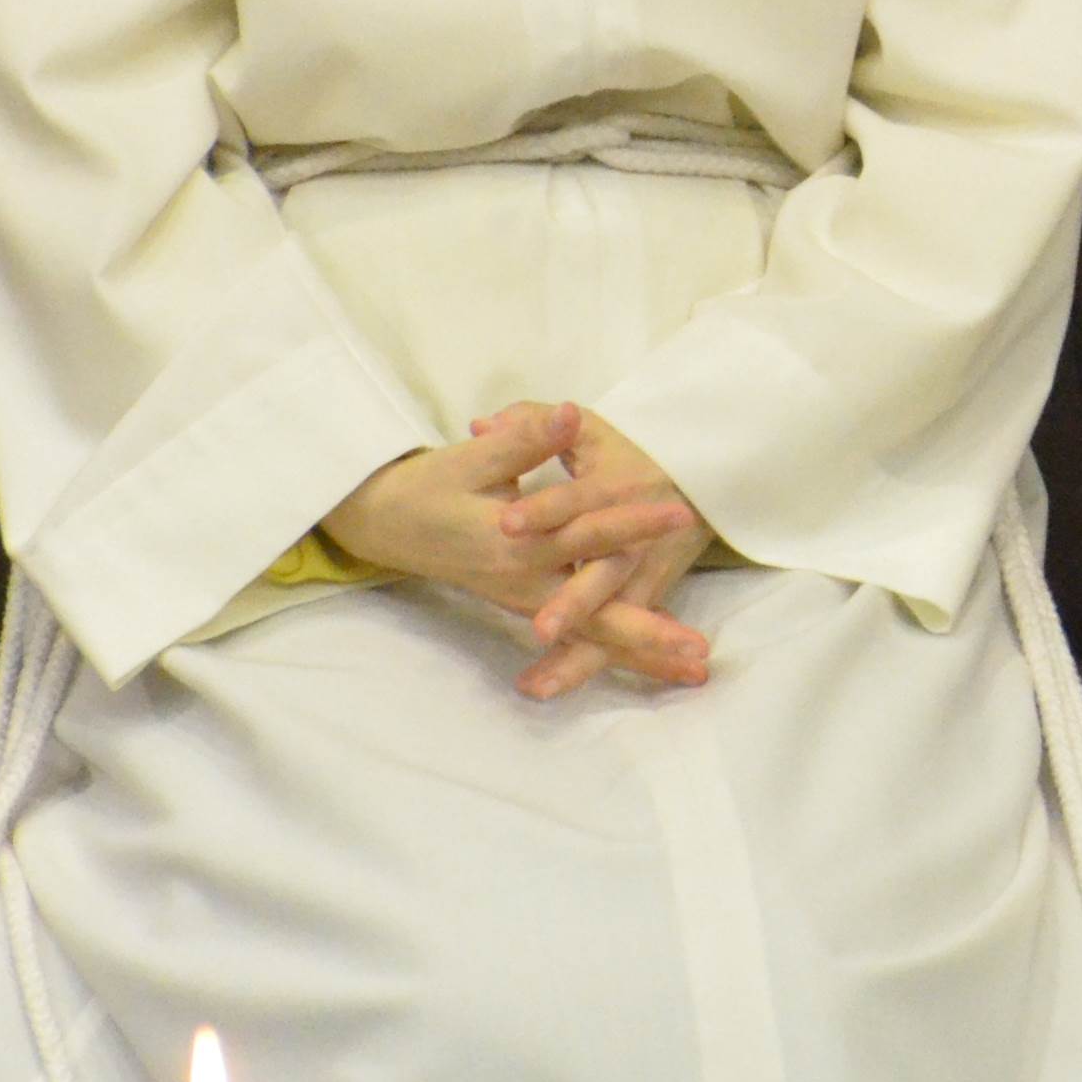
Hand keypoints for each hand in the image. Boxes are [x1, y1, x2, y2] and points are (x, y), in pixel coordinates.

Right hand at [323, 403, 710, 696]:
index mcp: (512, 542)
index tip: (678, 515)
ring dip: (640, 652)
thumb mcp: (471, 458)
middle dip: (647, 634)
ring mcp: (524, 599)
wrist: (384, 524)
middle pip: (593, 614)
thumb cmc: (429, 486)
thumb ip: (524, 438)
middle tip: (698, 651)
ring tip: (694, 669)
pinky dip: (612, 650)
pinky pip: (577, 635)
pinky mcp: (526, 603)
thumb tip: (567, 412)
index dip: (630, 522)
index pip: (582, 532)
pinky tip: (653, 662)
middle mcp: (522, 581)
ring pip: (589, 634)